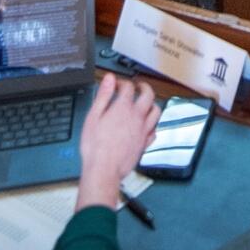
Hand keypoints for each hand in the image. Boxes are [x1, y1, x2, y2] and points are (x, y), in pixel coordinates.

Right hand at [73, 76, 160, 210]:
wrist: (104, 170)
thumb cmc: (96, 147)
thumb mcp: (93, 117)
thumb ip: (102, 96)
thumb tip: (108, 80)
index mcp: (123, 109)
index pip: (128, 87)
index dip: (122, 82)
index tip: (117, 84)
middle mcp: (137, 117)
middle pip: (148, 95)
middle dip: (144, 87)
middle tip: (138, 86)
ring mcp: (143, 131)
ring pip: (156, 111)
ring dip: (152, 104)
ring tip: (146, 103)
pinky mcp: (145, 144)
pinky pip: (154, 130)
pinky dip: (152, 125)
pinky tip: (147, 126)